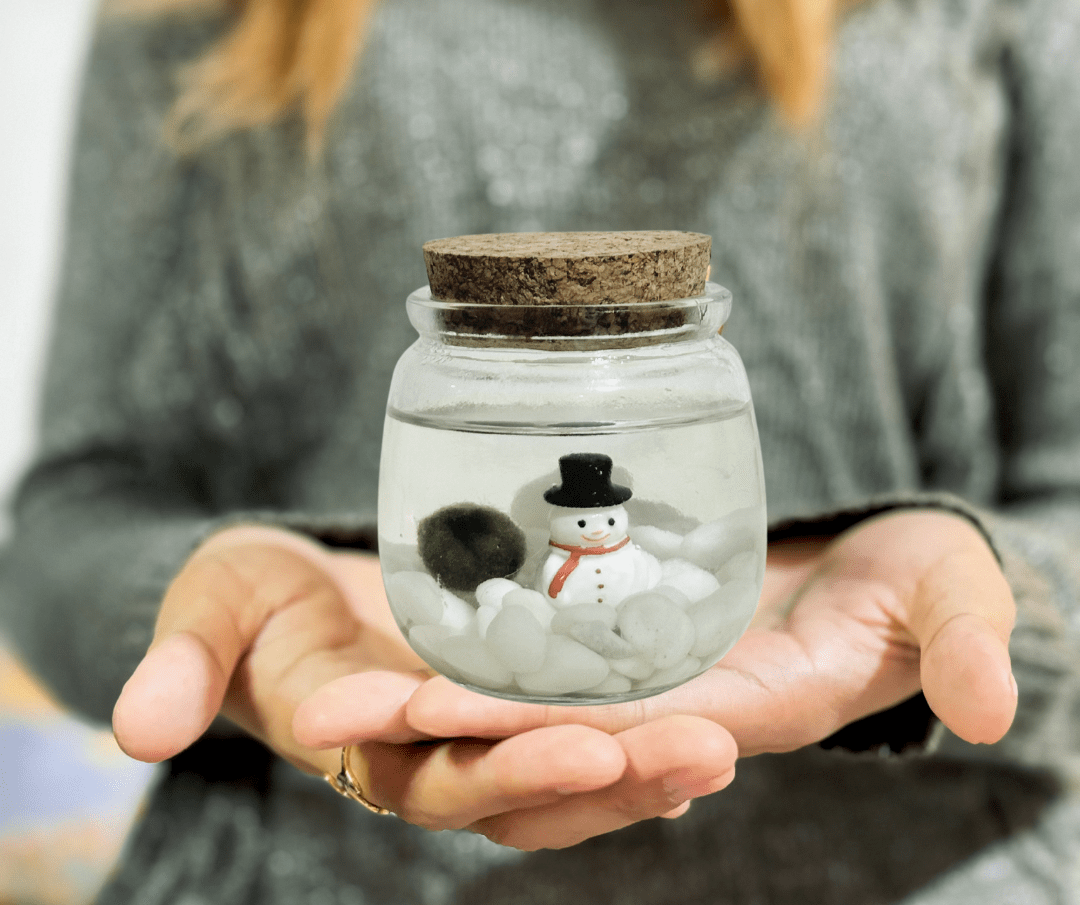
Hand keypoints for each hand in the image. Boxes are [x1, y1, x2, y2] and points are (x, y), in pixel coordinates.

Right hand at [112, 524, 736, 849]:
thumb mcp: (211, 602)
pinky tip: (703, 739)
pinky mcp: (505, 708)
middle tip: (690, 750)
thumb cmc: (253, 598)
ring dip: (634, 767)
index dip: (466, 750)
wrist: (294, 601)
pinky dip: (630, 749)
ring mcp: (467, 736)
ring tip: (716, 746)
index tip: (551, 736)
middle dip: (587, 770)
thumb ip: (185, 659)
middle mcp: (417, 753)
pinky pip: (571, 739)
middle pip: (504, 782)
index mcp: (348, 734)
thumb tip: (138, 727)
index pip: (404, 757)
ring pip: (551, 774)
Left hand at [358, 510, 1016, 756]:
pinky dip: (481, 646)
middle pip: (571, 732)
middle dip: (488, 725)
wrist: (868, 557)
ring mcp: (643, 668)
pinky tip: (418, 626)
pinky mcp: (620, 626)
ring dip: (462, 696)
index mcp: (747, 709)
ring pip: (538, 701)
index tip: (484, 713)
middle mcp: (678, 705)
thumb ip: (961, 636)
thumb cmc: (911, 573)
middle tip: (402, 697)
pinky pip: (540, 649)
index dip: (572, 733)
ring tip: (377, 683)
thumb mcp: (945, 588)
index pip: (647, 737)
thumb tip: (994, 704)